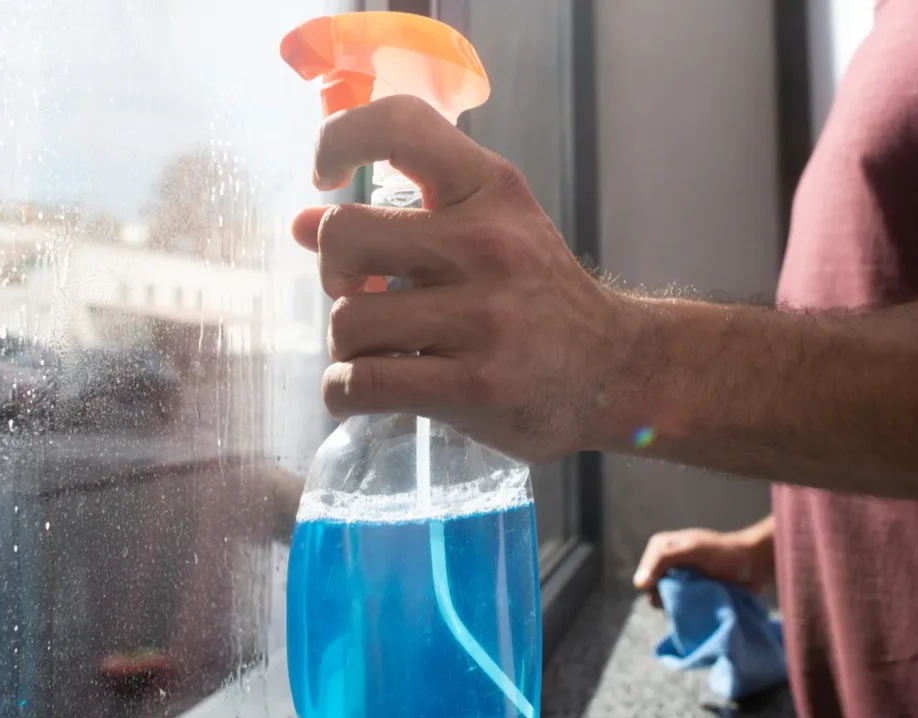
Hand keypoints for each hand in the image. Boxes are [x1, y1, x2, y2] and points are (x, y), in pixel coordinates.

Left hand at [291, 95, 638, 462]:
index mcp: (491, 191)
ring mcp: (483, 319)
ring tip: (382, 352)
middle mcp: (487, 244)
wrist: (617, 371)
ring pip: (348, 321)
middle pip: (342, 237)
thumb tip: (300, 224)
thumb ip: (397, 222)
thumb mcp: (484, 234)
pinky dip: (343, 391)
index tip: (325, 178)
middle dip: (334, 276)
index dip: (339, 141)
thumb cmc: (536, 296)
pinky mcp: (473, 387)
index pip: (399, 126)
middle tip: (362, 295)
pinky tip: (363, 389)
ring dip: (347, 346)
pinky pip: (360, 382)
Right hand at [633, 526, 775, 607]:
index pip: (644, 576)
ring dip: (680, 606)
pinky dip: (688, 611)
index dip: (656, 586)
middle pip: (654, 591)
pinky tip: (700, 609)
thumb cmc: (725, 554)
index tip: (677, 590)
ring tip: (699, 602)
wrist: (756, 564)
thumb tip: (638, 584)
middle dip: (669, 598)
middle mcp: (667, 563)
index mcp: (662, 547)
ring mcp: (680, 580)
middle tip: (690, 596)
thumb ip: (664, 560)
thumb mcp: (692, 550)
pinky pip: (681, 607)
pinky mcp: (692, 593)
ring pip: (667, 601)